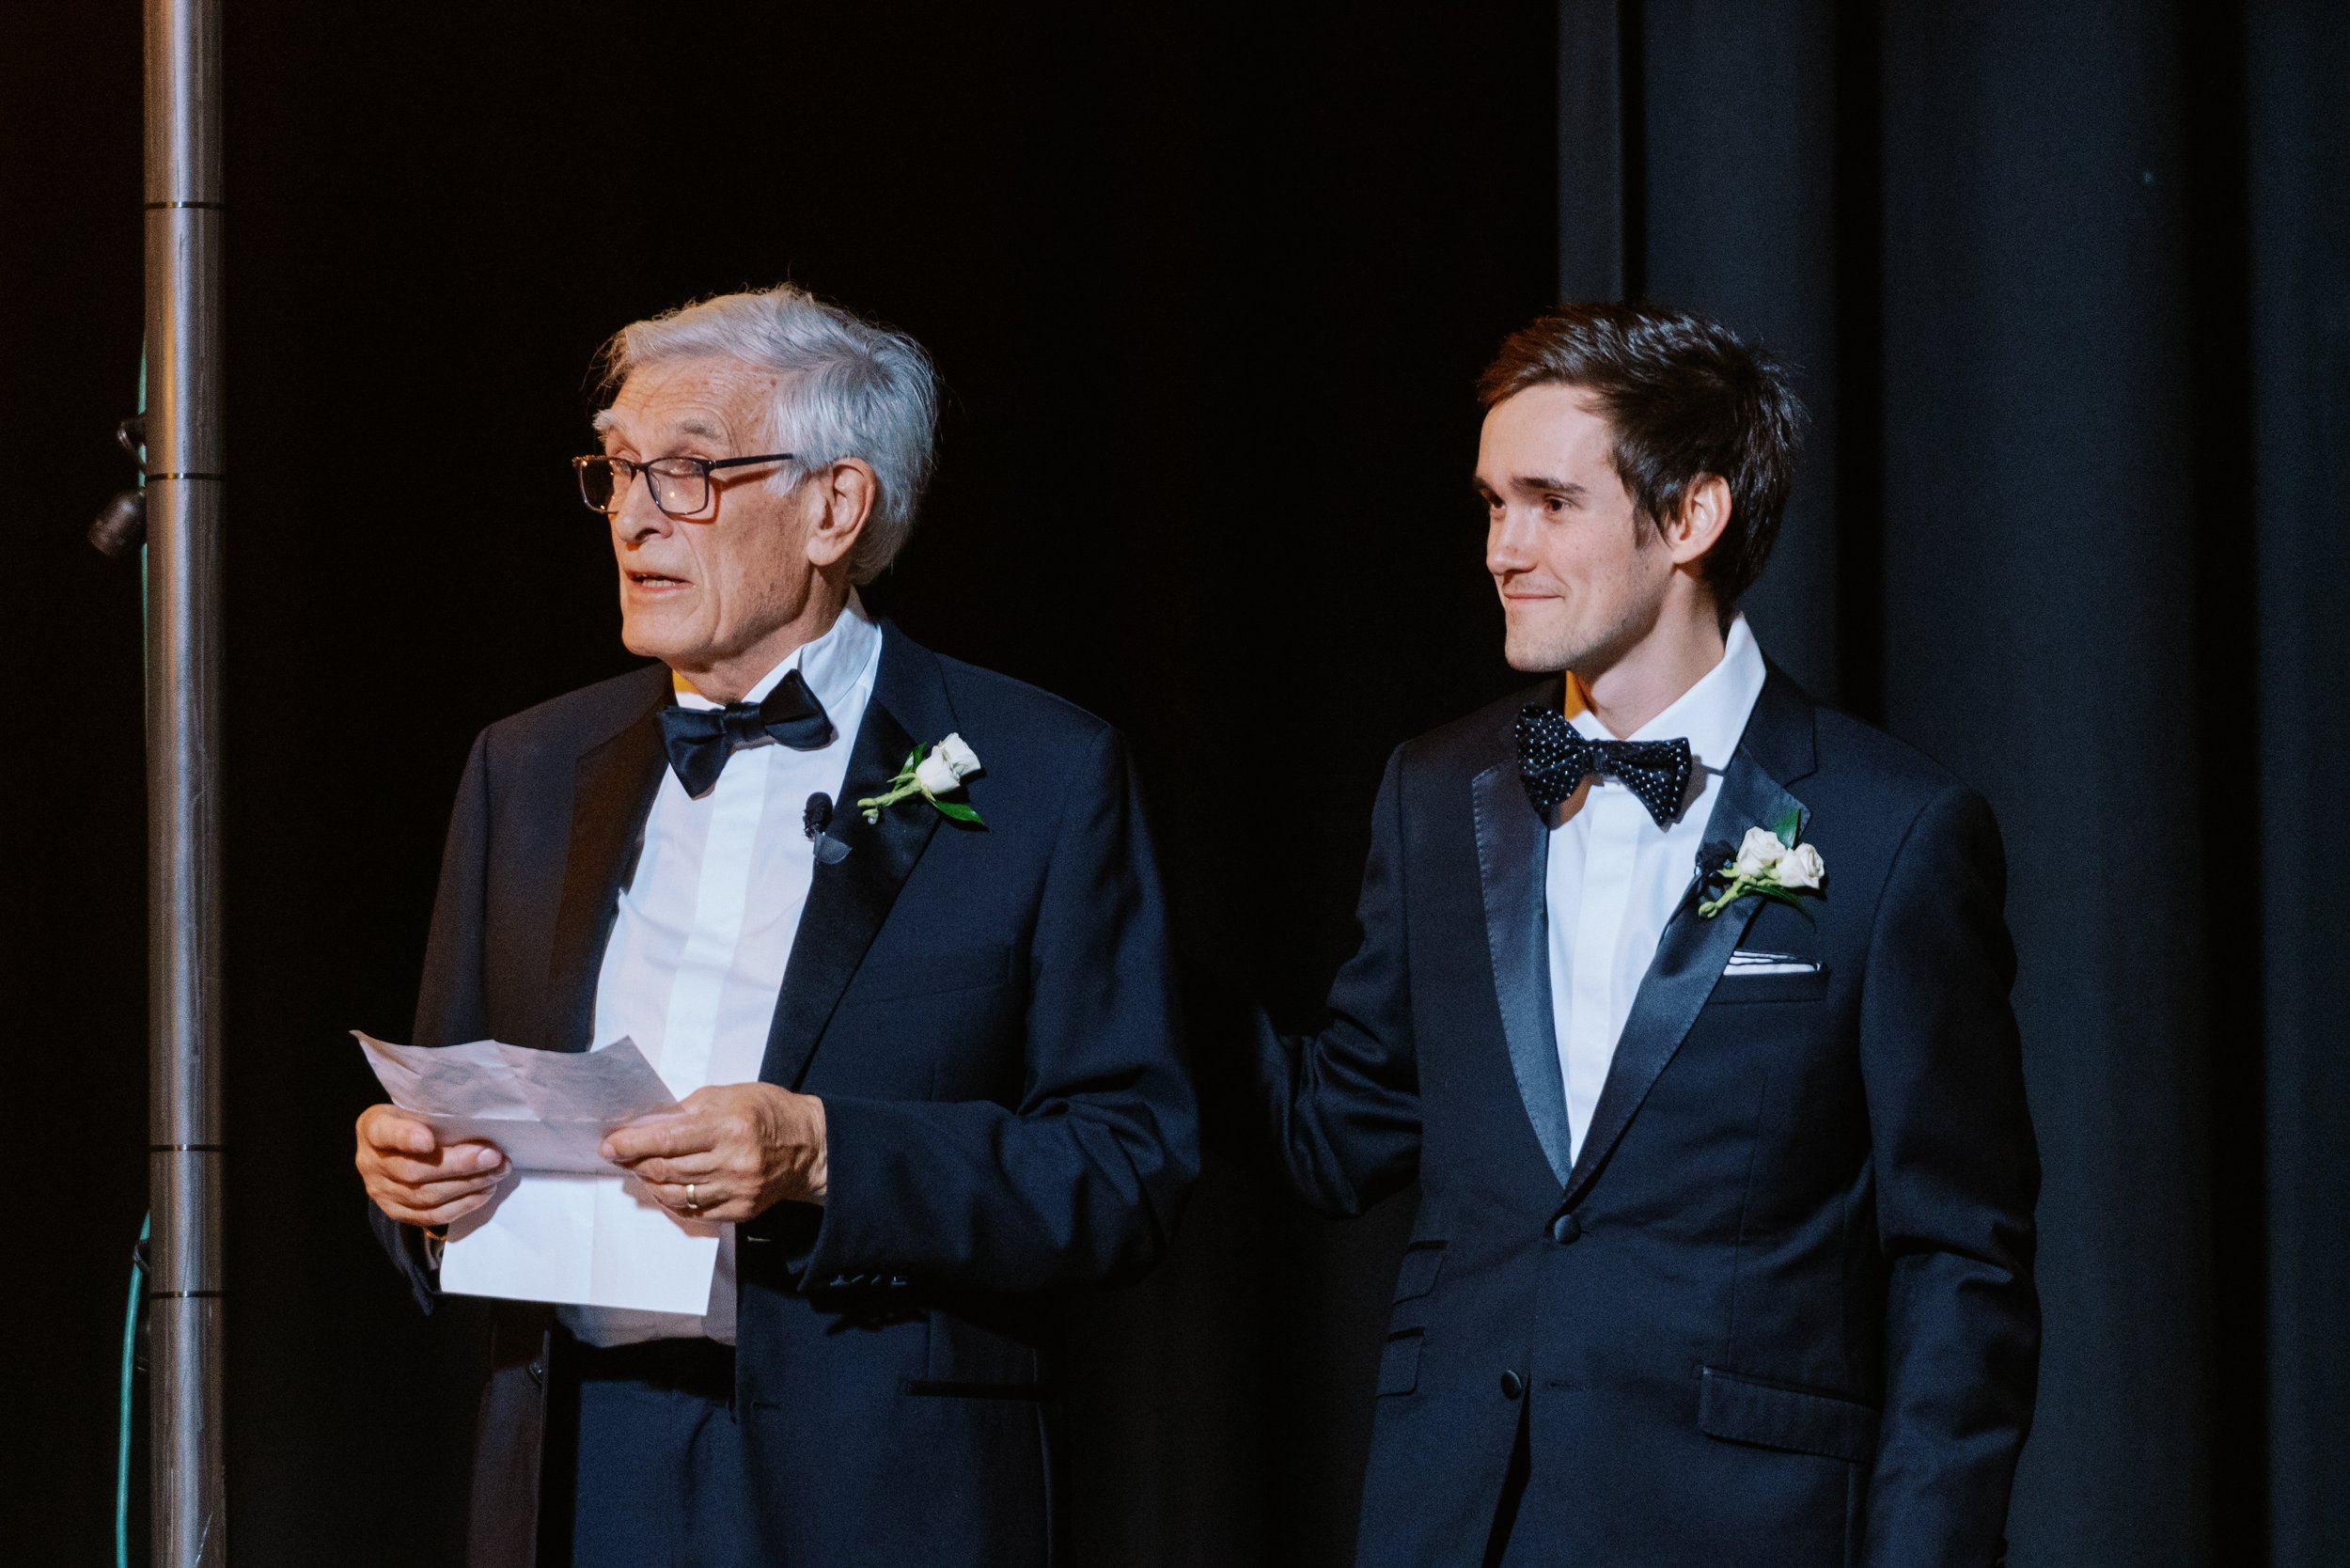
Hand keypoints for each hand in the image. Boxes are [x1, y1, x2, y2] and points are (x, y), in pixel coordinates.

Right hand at [355, 1103, 507, 1228]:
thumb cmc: (413, 1121)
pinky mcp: (396, 1212)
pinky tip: (485, 1191)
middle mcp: (370, 1163)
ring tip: (497, 1172)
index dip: (406, 1137)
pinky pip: (430, 1216)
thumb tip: (481, 1126)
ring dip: (468, 1185)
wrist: (395, 1149)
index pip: (384, 1132)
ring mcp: (381, 1192)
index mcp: (373, 1128)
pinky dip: (462, 1204)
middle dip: (459, 1165)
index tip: (429, 1140)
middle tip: (493, 1156)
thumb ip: (436, 1115)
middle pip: (414, 1171)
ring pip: (425, 1196)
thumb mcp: (415, 1107)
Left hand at [600, 1083, 827, 1222]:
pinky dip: (672, 1201)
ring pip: (675, 1194)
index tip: (610, 1145)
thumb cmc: (769, 1113)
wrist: (811, 1147)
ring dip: (650, 1183)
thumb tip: (648, 1125)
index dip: (632, 1144)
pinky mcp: (740, 1210)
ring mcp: (737, 1190)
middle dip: (635, 1163)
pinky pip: (694, 1212)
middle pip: (666, 1169)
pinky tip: (666, 1189)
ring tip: (643, 1171)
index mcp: (730, 1125)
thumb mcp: (731, 1095)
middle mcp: (733, 1161)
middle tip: (620, 1156)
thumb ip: (689, 1109)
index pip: (667, 1139)